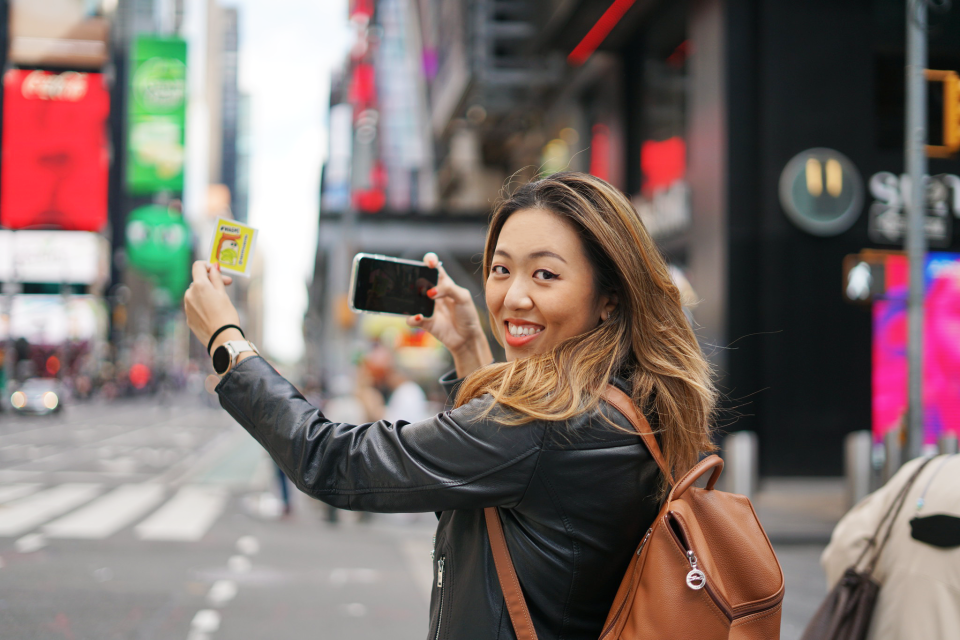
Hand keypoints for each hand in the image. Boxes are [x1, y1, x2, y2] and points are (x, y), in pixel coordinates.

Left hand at [184, 262, 239, 350]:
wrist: (221, 338)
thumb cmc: (226, 315)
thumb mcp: (223, 294)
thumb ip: (216, 278)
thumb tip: (214, 266)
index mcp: (199, 285)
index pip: (198, 266)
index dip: (208, 265)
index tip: (217, 271)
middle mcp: (189, 294)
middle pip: (198, 281)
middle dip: (211, 282)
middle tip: (227, 285)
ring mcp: (187, 306)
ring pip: (196, 294)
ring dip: (206, 294)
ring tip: (220, 303)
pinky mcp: (188, 317)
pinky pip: (195, 306)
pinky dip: (203, 306)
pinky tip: (214, 313)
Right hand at [407, 253, 492, 377]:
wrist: (467, 338)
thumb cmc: (467, 315)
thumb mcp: (463, 297)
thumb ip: (449, 289)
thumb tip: (431, 292)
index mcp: (443, 283)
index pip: (433, 268)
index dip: (429, 261)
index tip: (429, 262)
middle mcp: (432, 293)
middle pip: (418, 280)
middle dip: (415, 277)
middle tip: (420, 282)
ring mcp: (426, 307)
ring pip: (411, 298)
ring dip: (411, 297)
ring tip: (420, 297)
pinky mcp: (423, 321)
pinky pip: (411, 318)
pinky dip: (413, 318)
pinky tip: (420, 317)